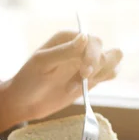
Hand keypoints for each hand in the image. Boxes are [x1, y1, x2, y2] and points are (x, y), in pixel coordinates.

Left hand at [0, 31, 122, 134]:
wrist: (24, 102)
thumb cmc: (28, 80)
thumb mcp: (42, 64)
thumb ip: (64, 51)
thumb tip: (85, 36)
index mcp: (68, 38)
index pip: (93, 41)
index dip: (93, 57)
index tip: (84, 73)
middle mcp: (81, 47)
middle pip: (107, 51)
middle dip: (97, 68)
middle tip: (80, 80)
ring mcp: (87, 63)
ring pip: (114, 60)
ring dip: (102, 74)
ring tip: (81, 86)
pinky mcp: (91, 79)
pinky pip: (111, 73)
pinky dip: (106, 79)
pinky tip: (86, 88)